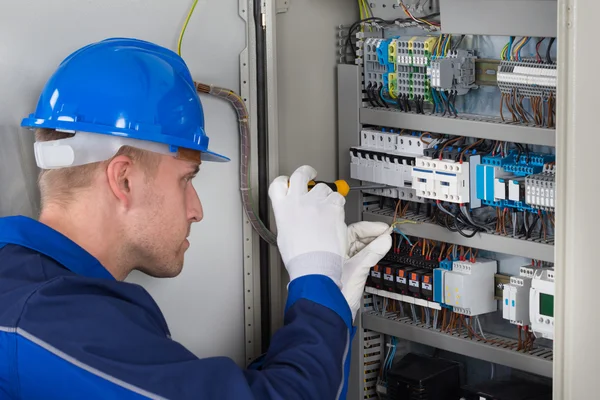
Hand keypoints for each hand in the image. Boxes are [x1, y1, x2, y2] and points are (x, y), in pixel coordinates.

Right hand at [269, 165, 346, 286]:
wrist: (314, 264)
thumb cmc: (299, 256)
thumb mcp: (284, 234)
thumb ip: (289, 218)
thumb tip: (294, 215)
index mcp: (283, 208)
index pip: (278, 184)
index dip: (284, 180)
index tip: (289, 181)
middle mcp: (298, 201)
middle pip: (301, 174)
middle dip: (307, 171)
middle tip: (311, 173)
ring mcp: (316, 202)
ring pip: (323, 188)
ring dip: (326, 195)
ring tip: (326, 208)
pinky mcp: (332, 207)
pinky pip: (338, 198)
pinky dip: (338, 204)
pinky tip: (335, 214)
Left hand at [341, 222, 392, 320]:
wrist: (330, 311)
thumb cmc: (334, 291)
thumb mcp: (357, 268)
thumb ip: (373, 253)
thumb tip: (385, 240)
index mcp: (332, 245)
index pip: (354, 229)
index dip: (370, 227)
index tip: (384, 229)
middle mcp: (335, 251)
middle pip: (357, 238)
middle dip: (373, 236)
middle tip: (387, 236)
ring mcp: (341, 261)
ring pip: (359, 248)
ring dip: (372, 246)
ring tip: (384, 244)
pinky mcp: (347, 271)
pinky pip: (359, 258)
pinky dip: (369, 255)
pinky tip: (377, 254)